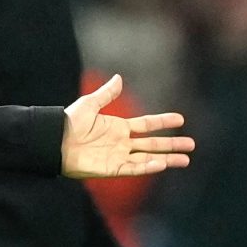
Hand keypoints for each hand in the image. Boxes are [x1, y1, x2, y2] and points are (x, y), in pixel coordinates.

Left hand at [61, 74, 194, 178]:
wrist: (55, 142)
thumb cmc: (69, 123)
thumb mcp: (89, 104)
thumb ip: (106, 94)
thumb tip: (119, 78)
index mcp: (118, 127)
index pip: (146, 124)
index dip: (163, 122)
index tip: (180, 119)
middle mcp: (121, 143)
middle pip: (153, 143)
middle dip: (172, 144)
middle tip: (191, 145)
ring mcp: (118, 157)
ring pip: (148, 158)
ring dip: (167, 159)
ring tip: (186, 160)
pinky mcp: (112, 169)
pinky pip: (134, 168)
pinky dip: (148, 166)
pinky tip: (162, 163)